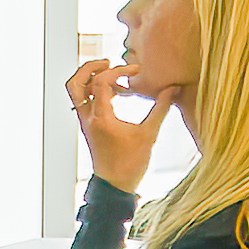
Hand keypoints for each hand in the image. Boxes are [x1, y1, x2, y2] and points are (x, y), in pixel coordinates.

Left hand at [64, 57, 171, 192]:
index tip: (136, 71)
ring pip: (76, 91)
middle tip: (110, 62)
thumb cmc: (131, 163)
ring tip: (114, 75)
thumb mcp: (149, 134)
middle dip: (90, 67)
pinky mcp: (88, 125)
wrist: (115, 185)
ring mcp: (85, 121)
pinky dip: (95, 90)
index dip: (119, 70)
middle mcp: (88, 117)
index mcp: (101, 117)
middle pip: (76, 82)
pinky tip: (117, 92)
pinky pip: (84, 100)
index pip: (101, 81)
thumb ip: (160, 108)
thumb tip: (173, 88)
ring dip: (90, 78)